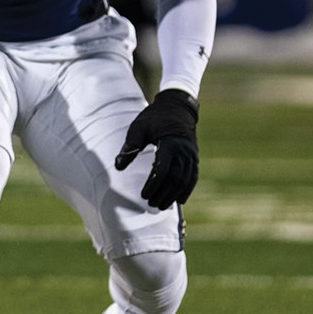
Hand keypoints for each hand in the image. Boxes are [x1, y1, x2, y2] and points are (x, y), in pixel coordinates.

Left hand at [115, 89, 198, 209]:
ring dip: (174, 195)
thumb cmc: (154, 117)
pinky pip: (193, 176)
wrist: (176, 107)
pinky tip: (179, 200)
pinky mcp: (194, 156)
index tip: (143, 195)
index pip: (162, 170)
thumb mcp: (139, 128)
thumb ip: (130, 147)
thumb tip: (118, 166)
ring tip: (162, 205)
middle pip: (175, 178)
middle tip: (151, 204)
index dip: (153, 185)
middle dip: (163, 194)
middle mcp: (183, 151)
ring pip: (185, 180)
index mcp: (169, 143)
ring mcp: (191, 154)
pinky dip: (187, 189)